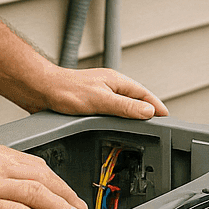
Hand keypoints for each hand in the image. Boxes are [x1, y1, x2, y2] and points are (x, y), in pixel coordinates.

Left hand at [40, 67, 168, 119]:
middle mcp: (111, 86)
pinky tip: (117, 126)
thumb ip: (125, 107)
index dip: (156, 106)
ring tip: (142, 127)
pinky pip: (112, 111)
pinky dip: (118, 119)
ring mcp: (101, 94)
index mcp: (117, 82)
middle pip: (136, 100)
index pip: (144, 94)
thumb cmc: (66, 90)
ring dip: (133, 115)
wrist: (42, 90)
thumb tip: (148, 111)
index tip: (166, 117)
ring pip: (124, 106)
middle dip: (147, 111)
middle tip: (158, 124)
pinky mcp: (91, 103)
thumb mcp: (101, 101)